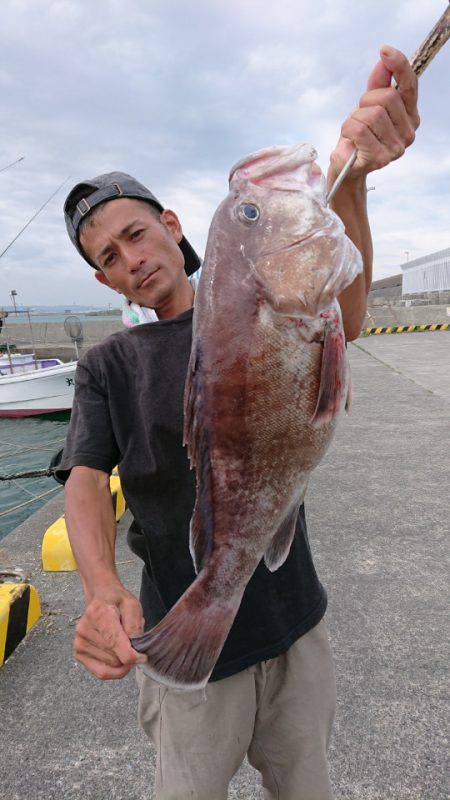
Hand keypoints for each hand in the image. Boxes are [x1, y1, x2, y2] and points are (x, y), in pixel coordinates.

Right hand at [74, 582, 147, 679]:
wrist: (101, 597)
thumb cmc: (118, 601)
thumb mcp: (132, 605)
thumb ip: (135, 626)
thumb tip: (135, 652)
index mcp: (98, 613)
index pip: (115, 643)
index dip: (133, 655)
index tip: (143, 656)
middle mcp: (84, 629)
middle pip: (115, 658)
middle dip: (128, 653)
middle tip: (130, 639)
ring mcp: (79, 643)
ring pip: (111, 666)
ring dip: (121, 659)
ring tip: (121, 641)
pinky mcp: (78, 654)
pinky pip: (101, 673)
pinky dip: (114, 669)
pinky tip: (117, 655)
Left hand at [328, 45, 419, 183]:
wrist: (346, 165)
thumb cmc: (359, 135)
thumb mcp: (368, 105)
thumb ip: (378, 82)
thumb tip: (384, 58)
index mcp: (410, 116)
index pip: (409, 85)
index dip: (399, 65)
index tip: (385, 50)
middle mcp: (409, 132)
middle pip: (387, 97)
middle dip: (365, 101)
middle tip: (359, 115)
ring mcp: (397, 147)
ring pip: (372, 114)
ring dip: (354, 119)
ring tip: (353, 131)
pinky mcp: (381, 158)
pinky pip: (360, 130)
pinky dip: (348, 130)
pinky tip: (350, 141)